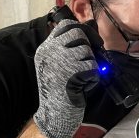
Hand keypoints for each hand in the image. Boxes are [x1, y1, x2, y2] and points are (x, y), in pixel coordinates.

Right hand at [34, 20, 101, 137]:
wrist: (55, 114)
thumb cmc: (60, 90)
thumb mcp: (60, 64)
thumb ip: (72, 45)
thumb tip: (92, 23)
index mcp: (45, 49)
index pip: (65, 25)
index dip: (80, 28)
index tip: (88, 39)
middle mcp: (49, 52)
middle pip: (78, 32)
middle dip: (90, 43)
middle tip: (92, 56)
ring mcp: (59, 61)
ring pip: (87, 50)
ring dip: (91, 64)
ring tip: (82, 78)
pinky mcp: (72, 72)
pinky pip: (93, 67)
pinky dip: (93, 78)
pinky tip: (83, 87)